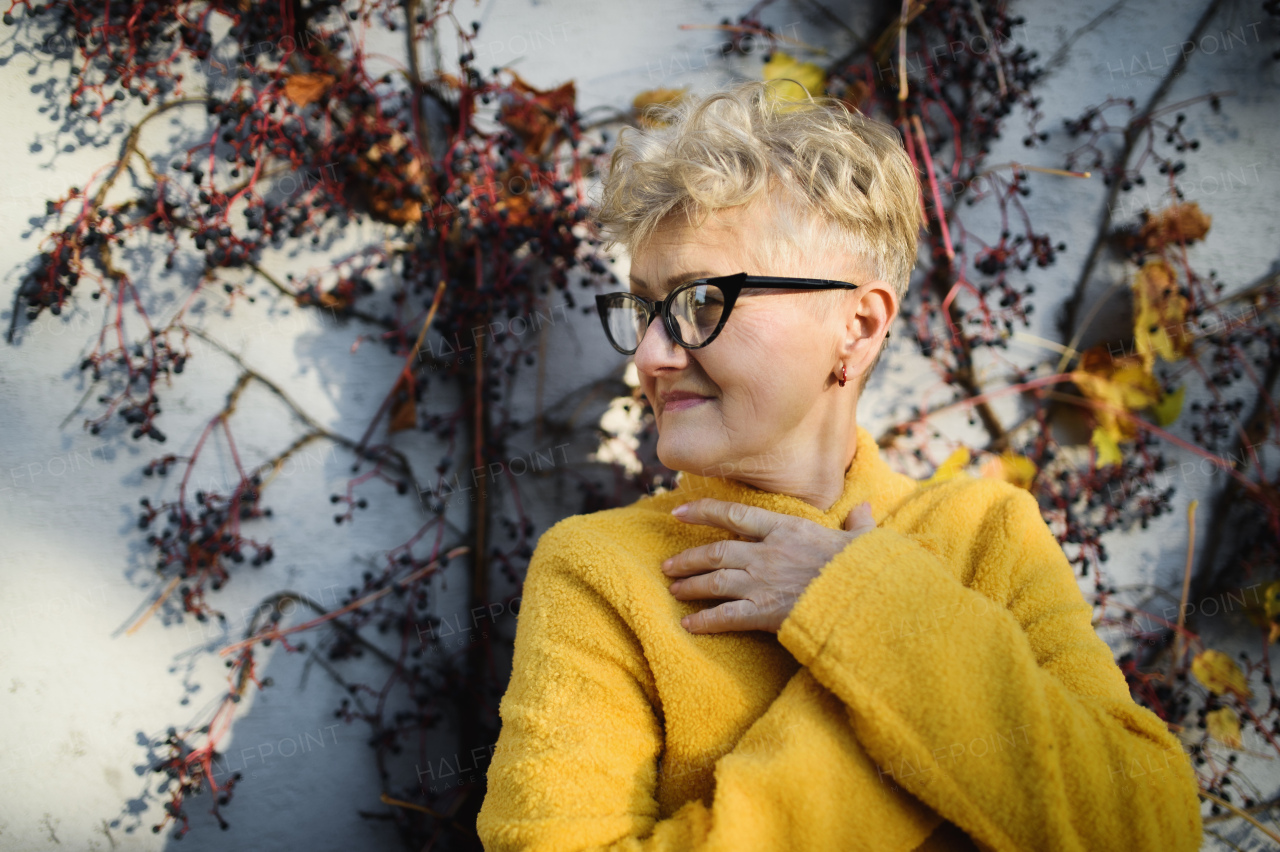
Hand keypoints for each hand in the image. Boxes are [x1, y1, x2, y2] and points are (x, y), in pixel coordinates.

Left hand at [662, 498, 878, 633]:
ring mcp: (762, 582)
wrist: (866, 598)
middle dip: (689, 558)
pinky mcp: (763, 612)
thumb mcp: (863, 540)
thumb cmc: (864, 568)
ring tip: (674, 589)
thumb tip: (866, 508)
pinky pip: (725, 616)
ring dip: (690, 584)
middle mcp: (767, 552)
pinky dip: (704, 620)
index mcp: (787, 529)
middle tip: (669, 565)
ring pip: (714, 580)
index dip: (703, 511)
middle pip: (716, 551)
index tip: (680, 511)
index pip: (734, 515)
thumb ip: (858, 524)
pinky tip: (688, 625)